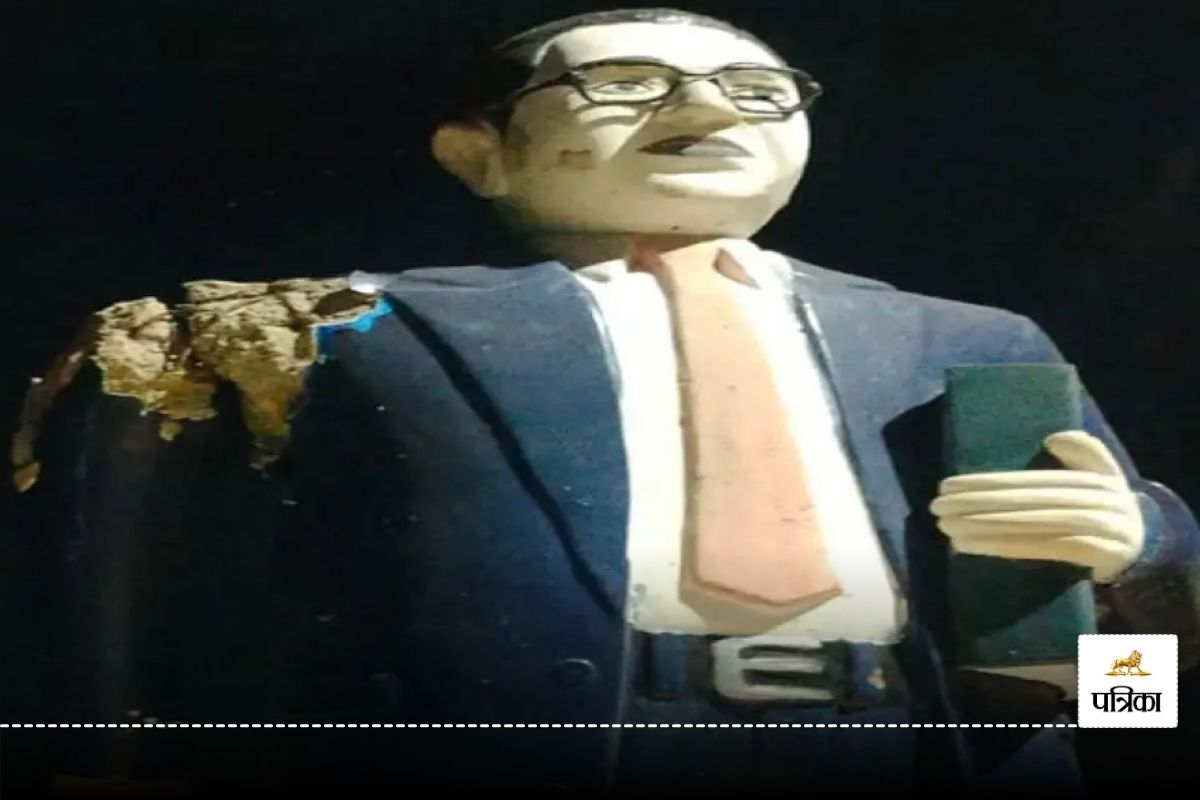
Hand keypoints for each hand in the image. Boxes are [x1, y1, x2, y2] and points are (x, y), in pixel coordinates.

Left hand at [930, 431, 1144, 581]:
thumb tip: (1054, 437)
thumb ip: (1083, 451)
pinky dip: (1005, 548)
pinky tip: (974, 547)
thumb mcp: (1102, 474)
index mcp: (1088, 479)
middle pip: (1023, 502)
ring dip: (983, 528)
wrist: (1147, 547)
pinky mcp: (1096, 554)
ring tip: (946, 528)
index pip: (1025, 480)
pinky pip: (1042, 550)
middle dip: (976, 504)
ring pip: (1029, 526)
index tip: (947, 484)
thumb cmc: (1107, 507)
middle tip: (936, 507)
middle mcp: (1093, 500)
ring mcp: (1097, 528)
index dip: (985, 482)